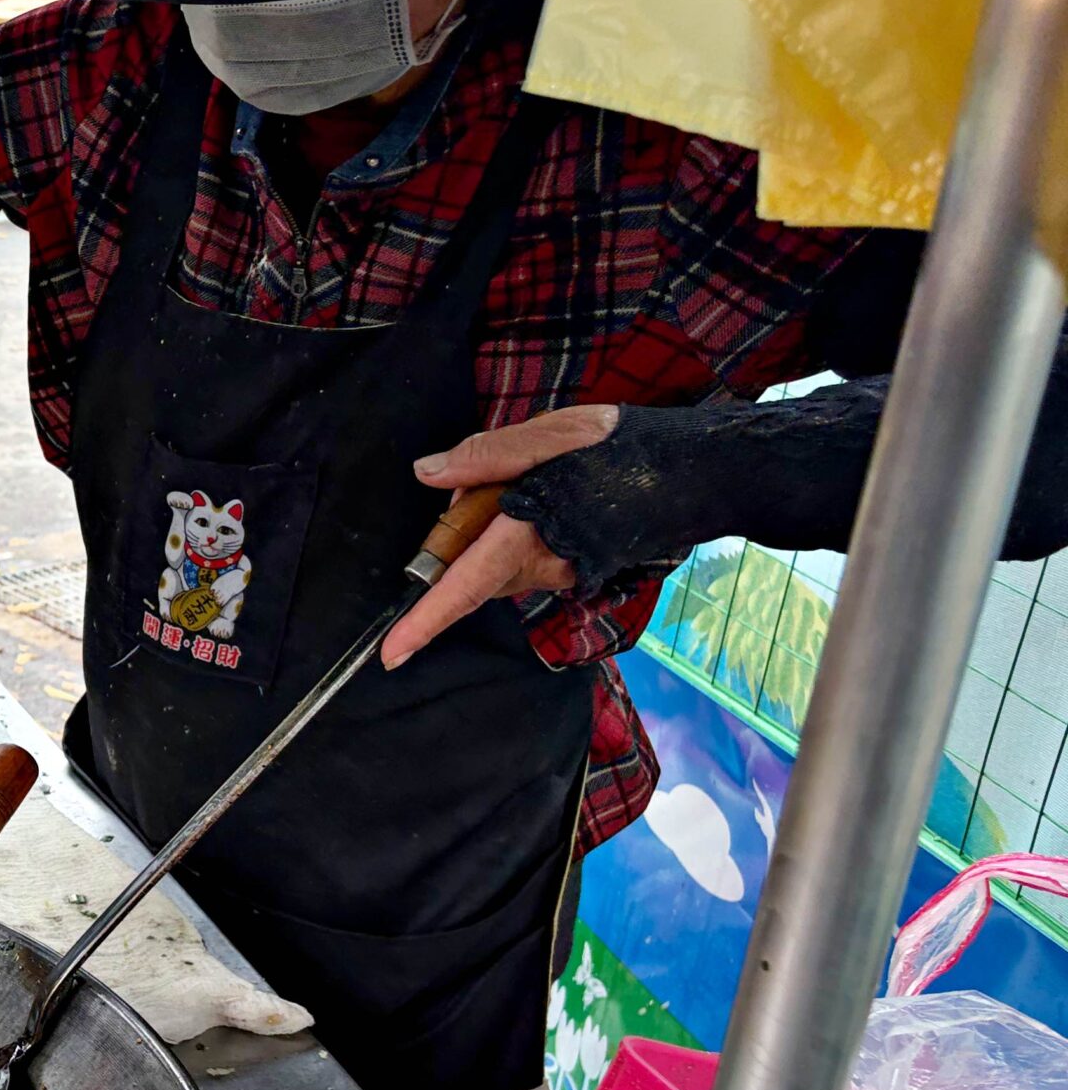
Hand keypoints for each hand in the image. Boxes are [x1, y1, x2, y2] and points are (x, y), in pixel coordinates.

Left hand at [380, 405, 619, 668]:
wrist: (698, 474)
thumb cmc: (625, 449)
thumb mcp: (553, 434)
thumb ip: (486, 454)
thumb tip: (427, 473)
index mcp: (529, 535)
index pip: (464, 585)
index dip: (425, 621)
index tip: (391, 655)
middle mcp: (544, 568)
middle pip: (469, 567)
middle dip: (461, 526)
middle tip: (495, 476)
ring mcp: (560, 574)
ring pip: (492, 561)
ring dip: (490, 523)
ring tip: (532, 479)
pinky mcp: (571, 571)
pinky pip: (518, 559)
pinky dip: (512, 530)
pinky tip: (546, 496)